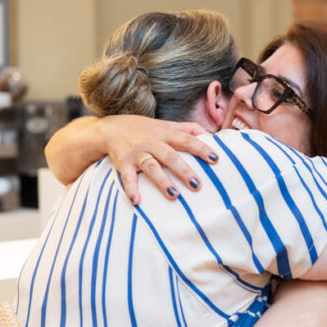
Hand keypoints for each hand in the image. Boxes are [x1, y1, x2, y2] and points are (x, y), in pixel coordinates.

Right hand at [99, 115, 217, 204]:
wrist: (111, 129)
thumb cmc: (145, 129)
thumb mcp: (166, 124)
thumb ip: (188, 128)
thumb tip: (211, 135)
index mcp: (166, 134)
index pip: (187, 140)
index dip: (201, 148)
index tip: (215, 159)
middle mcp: (152, 143)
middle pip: (170, 156)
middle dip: (184, 170)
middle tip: (197, 184)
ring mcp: (138, 153)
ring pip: (152, 167)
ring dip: (162, 181)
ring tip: (174, 195)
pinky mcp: (123, 163)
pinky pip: (127, 177)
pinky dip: (131, 189)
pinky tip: (136, 201)